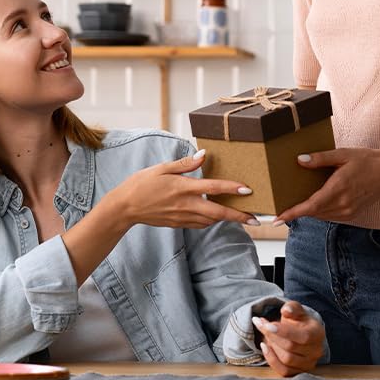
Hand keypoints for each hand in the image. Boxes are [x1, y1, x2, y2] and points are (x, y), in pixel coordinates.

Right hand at [110, 148, 257, 229]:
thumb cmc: (142, 183)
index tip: (248, 189)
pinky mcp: (177, 223)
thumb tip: (204, 154)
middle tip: (255, 218)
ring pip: (210, 220)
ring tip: (242, 217)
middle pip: (218, 212)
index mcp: (184, 187)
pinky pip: (199, 224)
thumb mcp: (163, 167)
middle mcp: (186, 205)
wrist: (124, 208)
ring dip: (226, 219)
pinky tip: (216, 216)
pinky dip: (211, 220)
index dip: (232, 188)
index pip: (214, 188)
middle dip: (238, 216)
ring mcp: (182, 217)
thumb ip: (186, 163)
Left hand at [253, 301, 324, 375]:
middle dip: (273, 336)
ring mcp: (308, 364)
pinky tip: (265, 347)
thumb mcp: (298, 311)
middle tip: (262, 325)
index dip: (283, 331)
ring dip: (272, 347)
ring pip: (286, 360)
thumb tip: (286, 310)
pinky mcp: (299, 372)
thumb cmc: (301, 322)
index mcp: (317, 333)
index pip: (302, 336)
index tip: (267, 325)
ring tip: (265, 335)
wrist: (305, 334)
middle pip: (290, 347)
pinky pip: (283, 371)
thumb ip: (292, 308)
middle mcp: (316, 351)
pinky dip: (271, 360)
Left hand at [275, 146, 379, 223]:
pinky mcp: (352, 215)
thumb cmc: (367, 160)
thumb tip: (300, 160)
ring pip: (321, 215)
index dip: (292, 213)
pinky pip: (330, 216)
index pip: (310, 206)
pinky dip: (321, 211)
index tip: (277, 219)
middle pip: (313, 212)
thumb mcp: (343, 154)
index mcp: (338, 189)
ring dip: (310, 210)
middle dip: (297, 210)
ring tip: (298, 202)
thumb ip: (321, 158)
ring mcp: (348, 212)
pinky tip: (320, 201)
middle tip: (283, 206)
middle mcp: (342, 205)